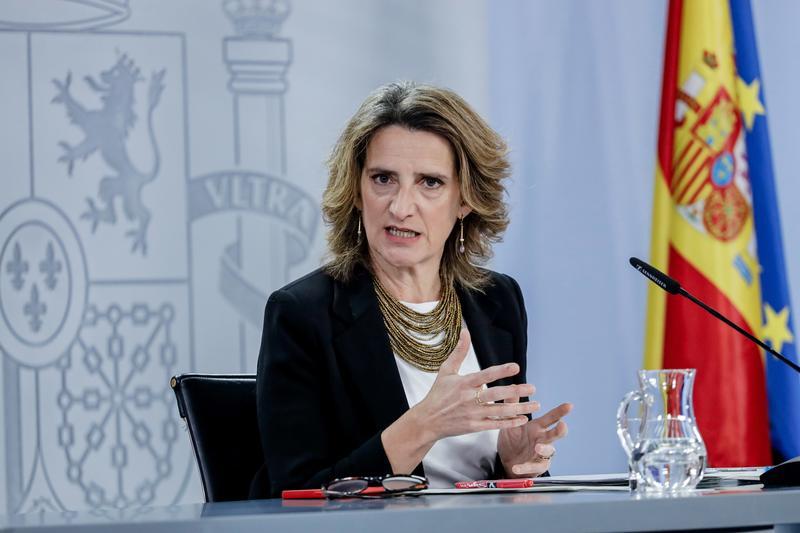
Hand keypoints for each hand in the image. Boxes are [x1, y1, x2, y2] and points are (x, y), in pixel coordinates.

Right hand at [382, 329, 539, 473]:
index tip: (516, 367)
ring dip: (519, 408)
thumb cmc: (438, 394)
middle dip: (515, 391)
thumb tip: (465, 331)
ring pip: (499, 412)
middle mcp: (469, 398)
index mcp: (464, 383)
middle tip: (532, 388)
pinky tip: (522, 419)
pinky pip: (495, 424)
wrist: (427, 420)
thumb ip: (459, 351)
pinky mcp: (474, 427)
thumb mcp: (446, 370)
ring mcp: (472, 414)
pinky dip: (509, 423)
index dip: (501, 371)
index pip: (485, 375)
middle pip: (495, 395)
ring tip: (535, 404)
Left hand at [497, 401, 571, 476]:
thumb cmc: (513, 440)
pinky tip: (516, 467)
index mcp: (537, 427)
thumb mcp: (510, 423)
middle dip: (560, 430)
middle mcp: (542, 439)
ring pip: (548, 451)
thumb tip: (513, 387)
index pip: (551, 418)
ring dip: (544, 448)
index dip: (560, 412)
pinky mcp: (534, 467)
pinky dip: (524, 467)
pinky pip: (532, 467)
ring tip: (538, 446)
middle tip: (562, 426)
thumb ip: (512, 406)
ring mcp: (540, 454)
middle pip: (555, 435)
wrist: (506, 461)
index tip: (569, 405)